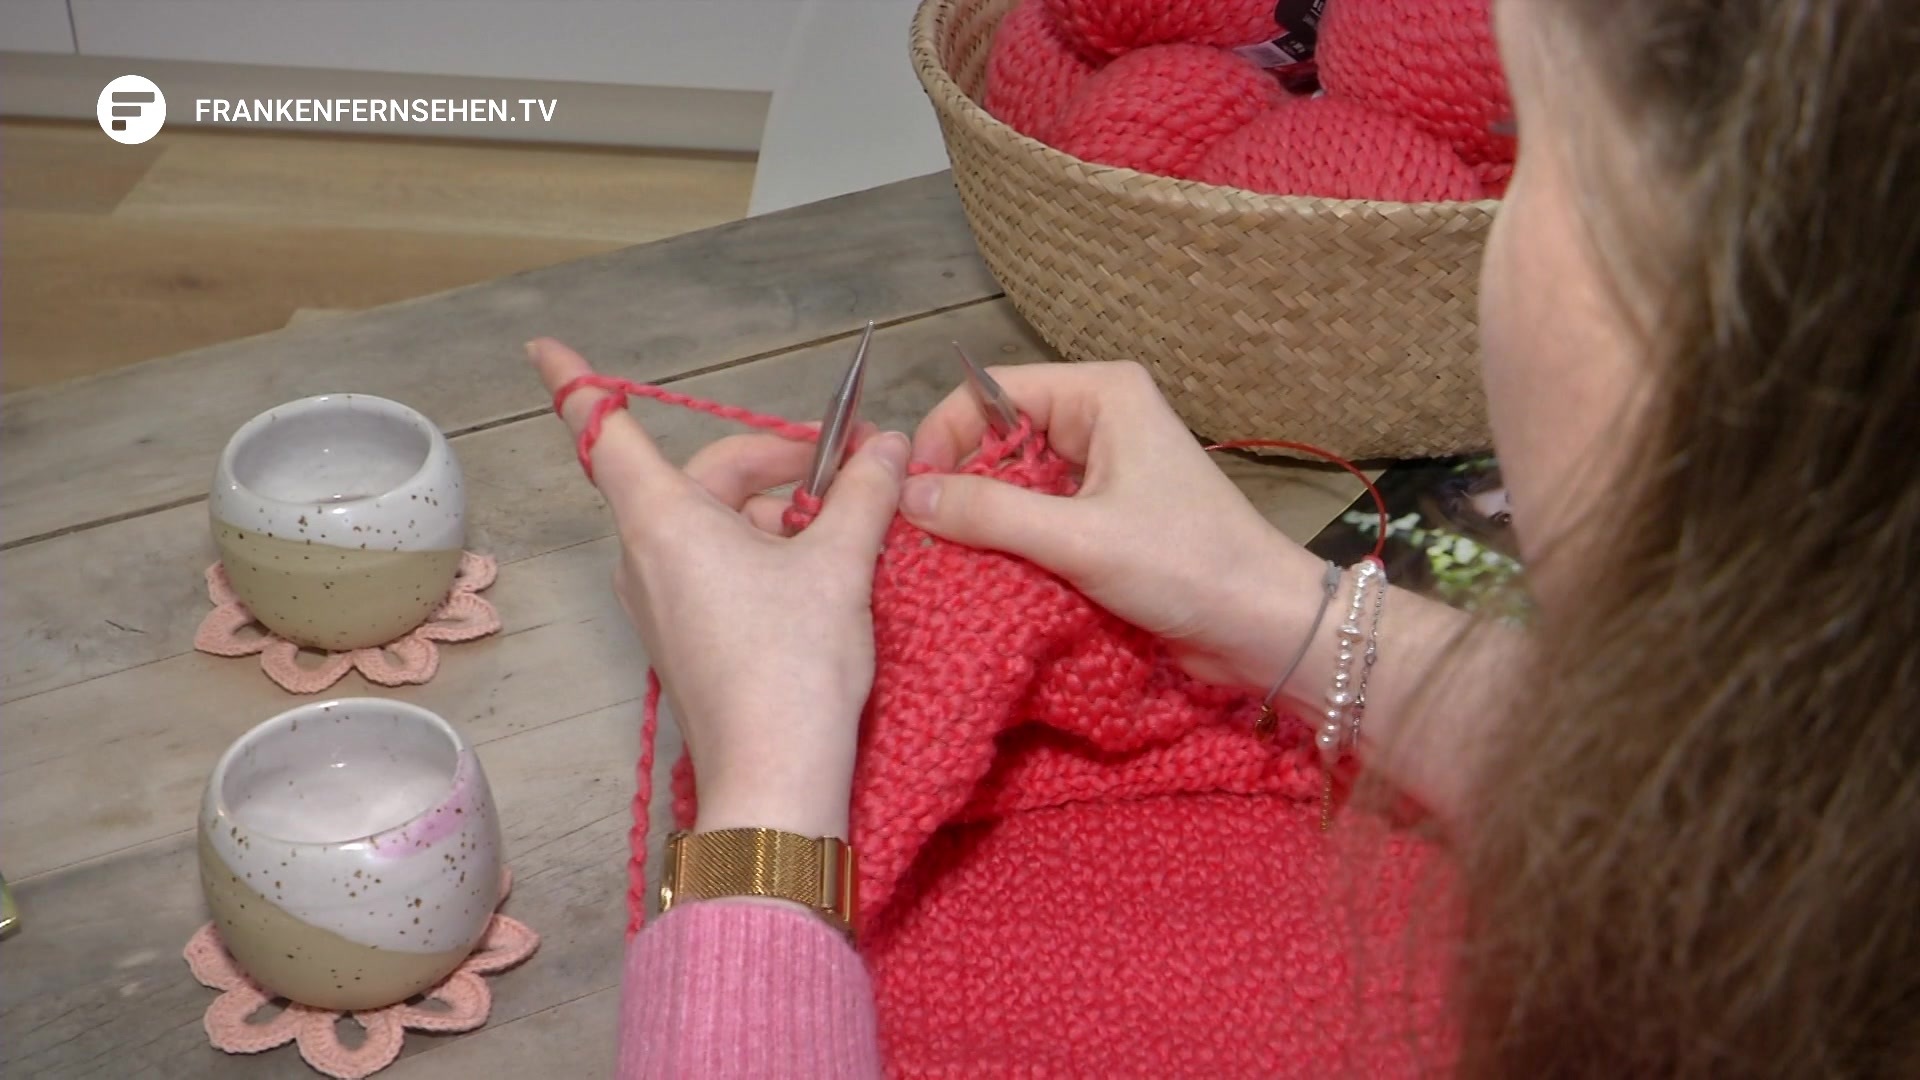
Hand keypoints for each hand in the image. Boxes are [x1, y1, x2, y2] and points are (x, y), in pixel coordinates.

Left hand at [528, 338, 908, 838]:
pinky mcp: (682, 638)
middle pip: (701, 476)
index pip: (605, 432)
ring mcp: (659, 601)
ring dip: (777, 511)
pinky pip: (715, 568)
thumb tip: (889, 446)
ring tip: (849, 526)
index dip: (577, 383)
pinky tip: (822, 570)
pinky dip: (764, 552)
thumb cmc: (794, 665)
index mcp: (665, 520)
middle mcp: (646, 555)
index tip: (543, 345)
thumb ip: (864, 493)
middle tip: (853, 463)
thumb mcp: (840, 566)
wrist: (775, 780)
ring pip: (715, 525)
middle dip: (776, 460)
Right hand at [904, 361, 1328, 692]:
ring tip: (940, 558)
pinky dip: (1009, 543)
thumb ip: (991, 514)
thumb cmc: (1186, 566)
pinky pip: (1036, 518)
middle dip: (958, 481)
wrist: (1262, 628)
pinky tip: (980, 573)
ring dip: (981, 519)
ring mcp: (1102, 470)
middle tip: (916, 534)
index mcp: (1101, 393)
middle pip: (997, 435)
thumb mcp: (1080, 539)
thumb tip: (907, 496)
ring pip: (1013, 482)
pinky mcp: (1104, 517)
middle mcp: (1099, 419)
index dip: (945, 435)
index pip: (992, 391)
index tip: (912, 494)